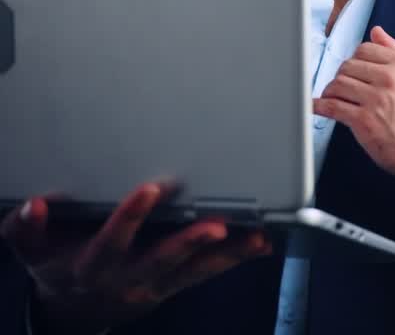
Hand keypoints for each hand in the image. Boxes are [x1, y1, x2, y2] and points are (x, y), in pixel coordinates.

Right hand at [0, 183, 269, 334]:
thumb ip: (27, 230)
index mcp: (95, 265)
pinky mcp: (178, 282)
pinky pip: (210, 272)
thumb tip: (32, 206)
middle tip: (216, 225)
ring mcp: (158, 282)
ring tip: (256, 237)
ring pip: (196, 269)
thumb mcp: (33, 251)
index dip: (130, 217)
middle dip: (189, 243)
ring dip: (227, 254)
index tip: (150, 189)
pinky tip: (262, 244)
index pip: (112, 241)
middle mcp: (129, 276)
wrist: (77, 310)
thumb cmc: (58, 266)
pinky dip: (236, 258)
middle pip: (162, 260)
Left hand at [314, 26, 394, 192]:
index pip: (364, 49)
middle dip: (342, 77)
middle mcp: (388, 79)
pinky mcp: (363, 120)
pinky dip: (319, 106)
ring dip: (331, 92)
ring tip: (334, 98)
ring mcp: (374, 100)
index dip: (355, 60)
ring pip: (337, 84)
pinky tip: (316, 106)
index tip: (354, 71)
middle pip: (348, 66)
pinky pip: (332, 107)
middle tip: (344, 88)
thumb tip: (377, 32)